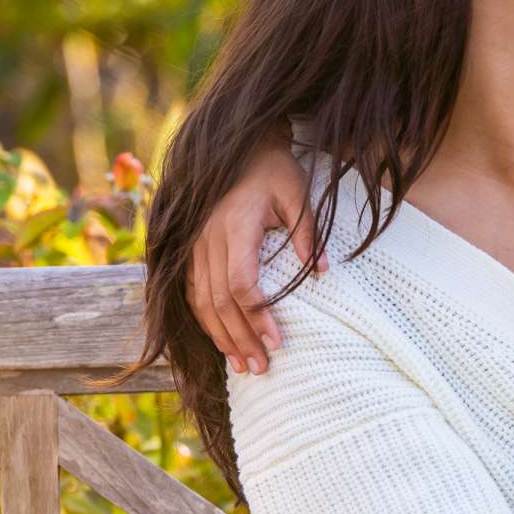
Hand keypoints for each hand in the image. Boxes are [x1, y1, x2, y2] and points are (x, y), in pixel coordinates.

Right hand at [187, 129, 321, 373]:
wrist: (239, 145)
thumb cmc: (273, 169)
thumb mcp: (298, 194)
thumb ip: (308, 233)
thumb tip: (323, 273)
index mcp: (236, 227)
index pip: (241, 284)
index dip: (257, 316)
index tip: (277, 341)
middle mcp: (208, 239)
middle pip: (218, 301)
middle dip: (240, 338)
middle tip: (261, 368)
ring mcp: (194, 245)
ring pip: (201, 300)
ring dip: (221, 336)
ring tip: (242, 365)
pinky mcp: (190, 248)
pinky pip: (192, 290)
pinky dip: (205, 319)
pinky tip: (220, 340)